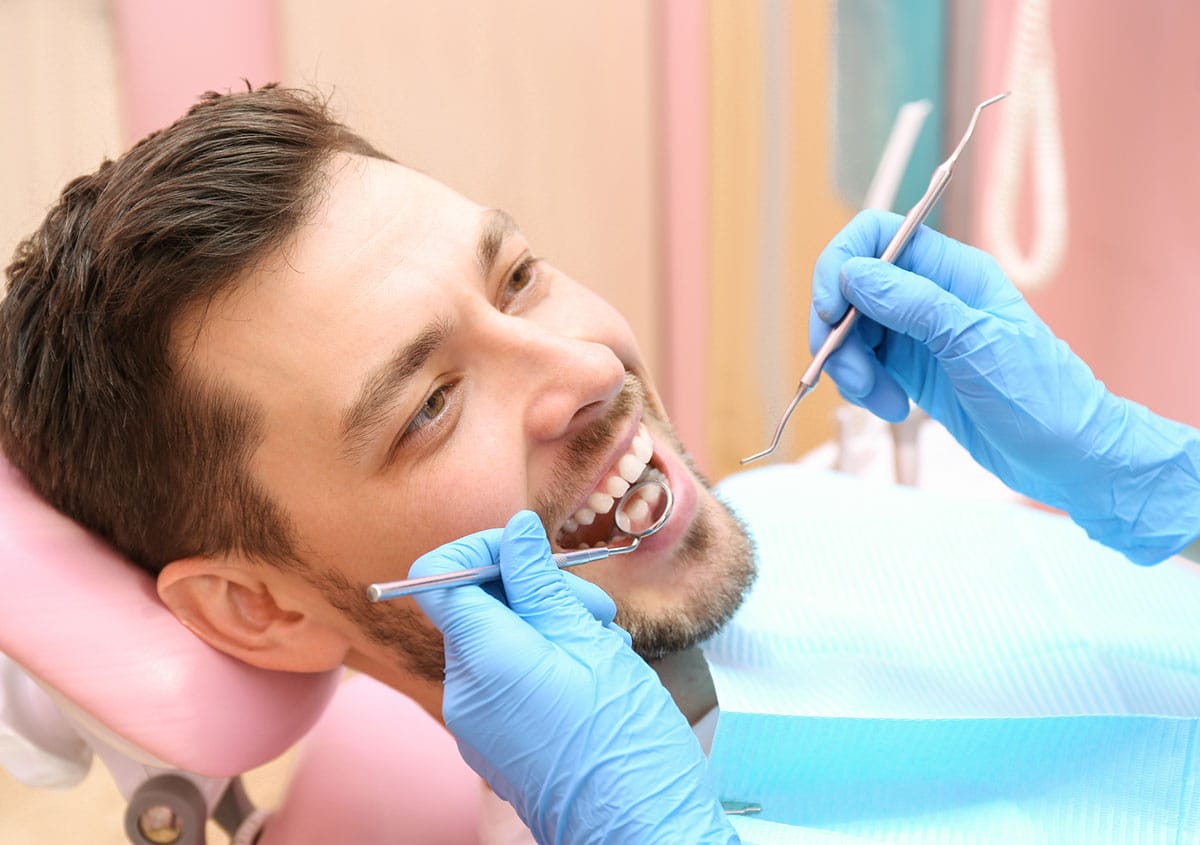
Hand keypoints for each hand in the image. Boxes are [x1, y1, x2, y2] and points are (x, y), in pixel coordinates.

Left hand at [411, 511, 736, 843]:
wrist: (640, 830)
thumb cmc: (624, 740)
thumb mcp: (591, 644)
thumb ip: (541, 584)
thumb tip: (515, 530)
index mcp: (484, 659)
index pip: (438, 577)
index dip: (478, 550)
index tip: (529, 550)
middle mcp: (466, 692)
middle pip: (477, 607)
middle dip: (535, 592)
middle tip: (596, 609)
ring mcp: (477, 724)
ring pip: (500, 641)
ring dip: (551, 627)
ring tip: (606, 649)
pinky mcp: (496, 744)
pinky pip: (508, 680)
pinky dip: (545, 663)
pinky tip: (594, 677)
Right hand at [811, 210, 1199, 563]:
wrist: (1069, 455)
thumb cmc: (1041, 396)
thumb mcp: (975, 344)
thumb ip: (912, 304)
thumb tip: (853, 273)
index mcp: (952, 271)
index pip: (875, 236)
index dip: (840, 264)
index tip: (830, 313)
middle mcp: (929, 294)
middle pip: (851, 288)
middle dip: (838, 333)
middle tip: (852, 379)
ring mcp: (917, 332)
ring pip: (851, 331)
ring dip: (849, 367)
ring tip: (881, 402)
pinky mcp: (911, 369)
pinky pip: (863, 364)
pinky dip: (863, 387)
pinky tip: (892, 408)